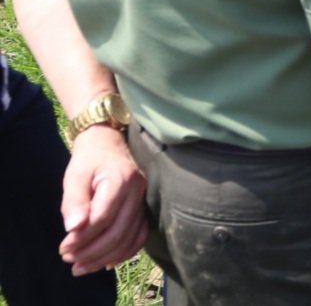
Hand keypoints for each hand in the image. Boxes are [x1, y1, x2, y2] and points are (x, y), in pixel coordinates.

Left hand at [60, 125, 146, 277]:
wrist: (110, 145)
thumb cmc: (90, 160)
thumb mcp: (75, 175)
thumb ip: (74, 201)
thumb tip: (73, 229)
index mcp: (121, 180)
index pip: (103, 217)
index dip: (82, 238)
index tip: (63, 248)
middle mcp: (138, 192)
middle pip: (118, 232)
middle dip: (92, 252)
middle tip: (69, 259)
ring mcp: (144, 201)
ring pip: (129, 238)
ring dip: (105, 257)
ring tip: (82, 266)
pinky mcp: (145, 209)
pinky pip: (139, 237)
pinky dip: (124, 253)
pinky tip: (106, 262)